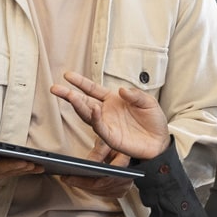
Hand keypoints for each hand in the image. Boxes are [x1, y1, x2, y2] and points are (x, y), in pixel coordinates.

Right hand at [51, 71, 170, 159]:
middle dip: (69, 95)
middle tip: (56, 89)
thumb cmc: (153, 120)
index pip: (92, 89)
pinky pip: (100, 127)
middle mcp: (106, 112)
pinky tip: (93, 109)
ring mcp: (107, 124)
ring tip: (70, 96)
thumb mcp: (147, 102)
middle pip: (83, 101)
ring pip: (87, 114)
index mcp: (112, 100)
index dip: (80, 82)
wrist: (160, 141)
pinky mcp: (111, 137)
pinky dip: (96, 119)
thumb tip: (121, 90)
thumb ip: (135, 94)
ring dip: (79, 105)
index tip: (67, 75)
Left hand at [59, 140, 134, 197]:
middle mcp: (127, 177)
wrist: (126, 148)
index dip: (84, 181)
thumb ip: (97, 152)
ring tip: (70, 180)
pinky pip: (103, 193)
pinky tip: (81, 184)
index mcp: (125, 163)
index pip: (103, 179)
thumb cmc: (117, 143)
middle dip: (81, 184)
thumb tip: (87, 164)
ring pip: (100, 192)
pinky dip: (91, 190)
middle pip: (100, 187)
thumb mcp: (106, 142)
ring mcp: (125, 186)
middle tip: (65, 178)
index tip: (70, 177)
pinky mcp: (121, 190)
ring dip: (84, 187)